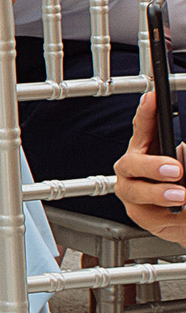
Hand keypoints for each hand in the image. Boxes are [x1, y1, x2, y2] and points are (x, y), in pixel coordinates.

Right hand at [113, 91, 185, 241]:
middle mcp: (134, 168)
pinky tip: (180, 212)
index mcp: (147, 147)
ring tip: (181, 196)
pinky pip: (148, 213)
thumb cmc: (184, 182)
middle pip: (132, 163)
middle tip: (176, 170)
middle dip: (152, 165)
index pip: (143, 127)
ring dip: (159, 193)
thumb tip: (183, 152)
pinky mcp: (138, 213)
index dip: (145, 113)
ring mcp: (133, 190)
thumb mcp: (185, 162)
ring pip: (136, 190)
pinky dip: (167, 213)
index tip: (153, 98)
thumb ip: (184, 155)